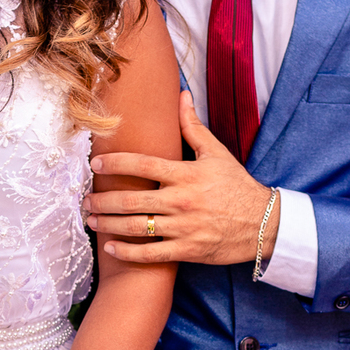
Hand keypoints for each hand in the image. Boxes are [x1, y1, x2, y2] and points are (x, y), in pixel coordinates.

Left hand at [86, 90, 279, 265]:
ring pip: (136, 227)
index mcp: (186, 175)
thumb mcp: (216, 153)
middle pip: (132, 200)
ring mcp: (183, 228)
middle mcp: (181, 201)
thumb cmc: (237, 186)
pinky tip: (111, 248)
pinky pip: (151, 254)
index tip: (95, 164)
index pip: (142, 165)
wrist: (263, 224)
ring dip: (108, 224)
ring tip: (91, 220)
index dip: (115, 164)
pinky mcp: (187, 251)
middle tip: (85, 199)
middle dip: (103, 200)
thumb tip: (181, 95)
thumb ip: (193, 126)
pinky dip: (128, 252)